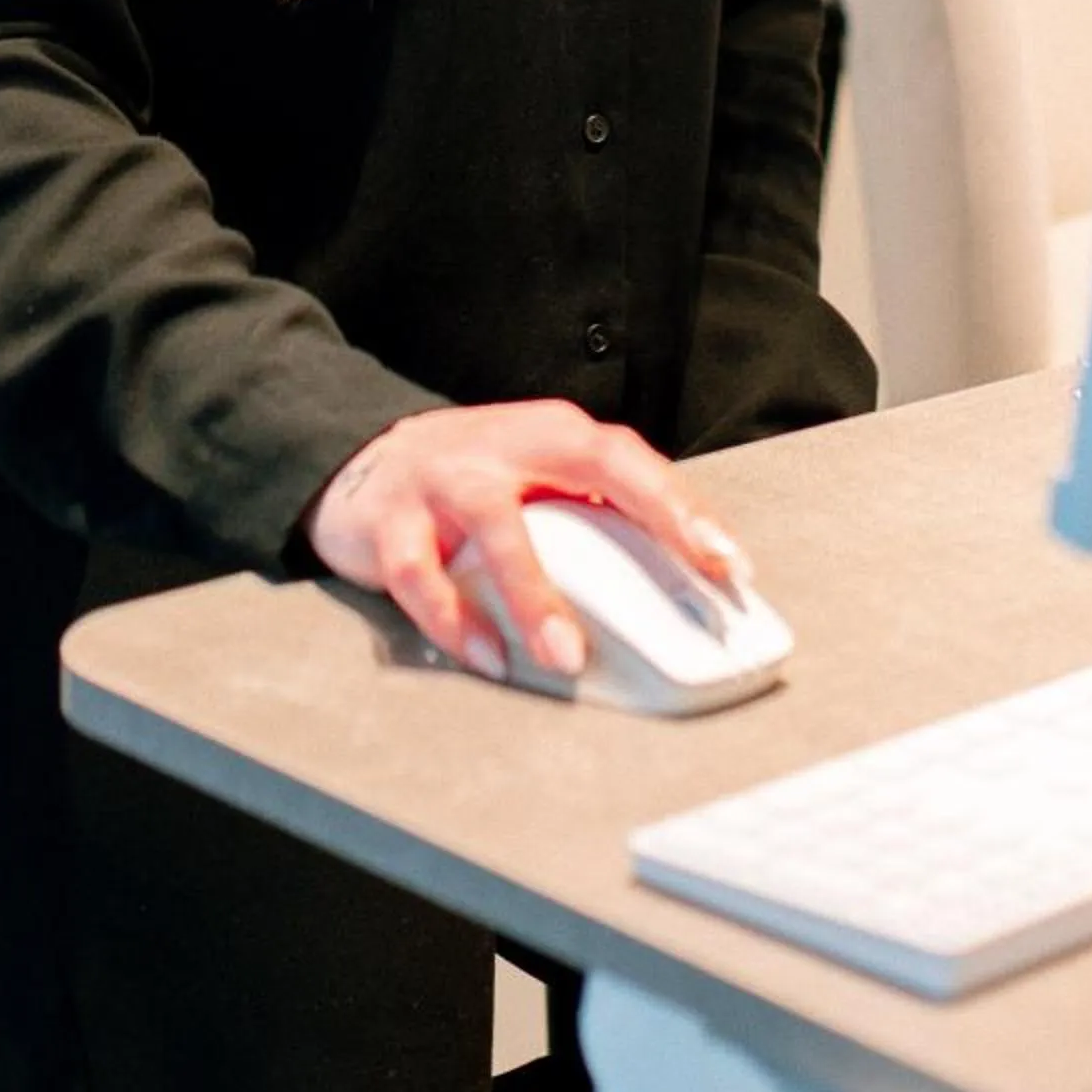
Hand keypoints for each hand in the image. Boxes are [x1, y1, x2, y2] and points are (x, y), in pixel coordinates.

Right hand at [302, 399, 750, 681]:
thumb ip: (592, 517)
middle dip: (648, 518)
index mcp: (551, 434)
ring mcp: (445, 477)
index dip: (685, 506)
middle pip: (589, 463)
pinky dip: (453, 621)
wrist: (362, 461)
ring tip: (566, 657)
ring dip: (535, 596)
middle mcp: (504, 444)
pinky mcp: (391, 520)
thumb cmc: (470, 480)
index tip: (730, 563)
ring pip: (499, 529)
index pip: (631, 459)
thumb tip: (674, 589)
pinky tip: (487, 655)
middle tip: (691, 584)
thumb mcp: (535, 482)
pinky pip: (423, 575)